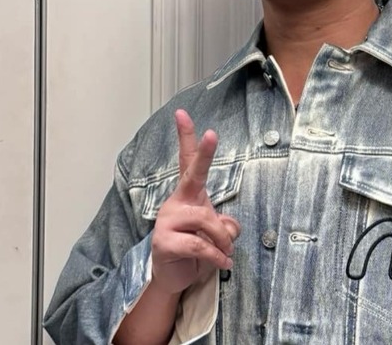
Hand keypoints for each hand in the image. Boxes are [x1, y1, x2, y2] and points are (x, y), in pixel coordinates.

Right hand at [149, 109, 240, 296]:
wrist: (176, 277)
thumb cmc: (196, 250)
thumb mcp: (218, 234)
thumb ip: (226, 225)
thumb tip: (227, 227)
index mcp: (189, 195)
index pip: (187, 162)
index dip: (187, 138)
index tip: (183, 114)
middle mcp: (176, 202)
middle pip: (192, 176)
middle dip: (204, 153)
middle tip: (212, 134)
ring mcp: (167, 221)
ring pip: (206, 220)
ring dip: (222, 240)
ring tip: (225, 253)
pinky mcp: (164, 242)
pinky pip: (198, 244)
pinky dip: (216, 256)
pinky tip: (222, 263)